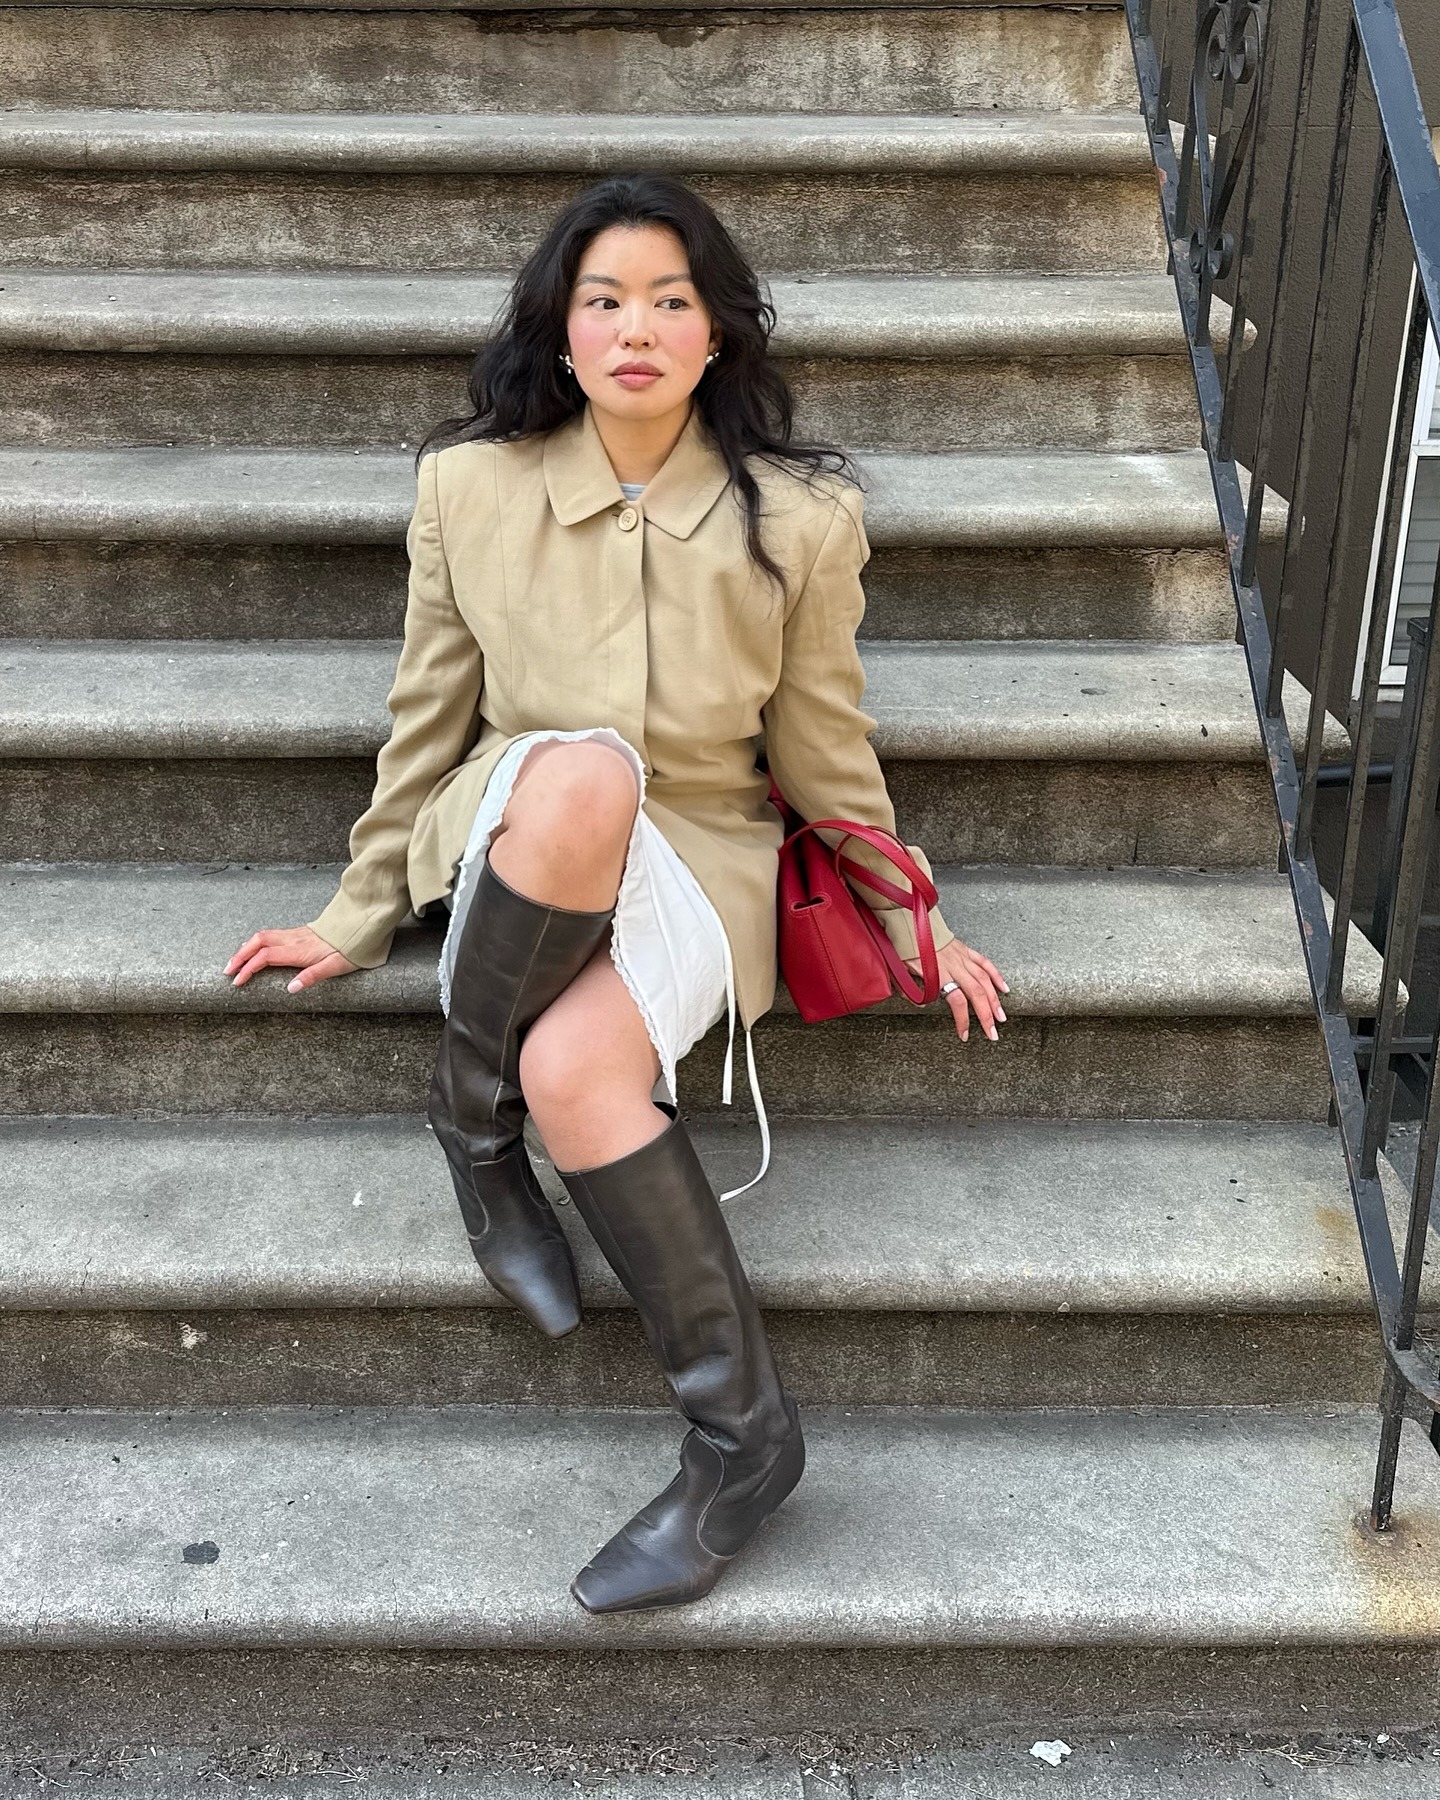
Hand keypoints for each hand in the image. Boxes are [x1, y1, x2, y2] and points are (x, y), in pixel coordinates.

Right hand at [224, 925, 357, 993]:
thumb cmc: (350, 950)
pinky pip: (270, 934)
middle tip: (227, 971)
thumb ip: (312, 977)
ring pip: (262, 936)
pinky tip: (253, 949)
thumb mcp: (335, 967)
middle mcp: (293, 939)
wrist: (360, 928)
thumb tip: (290, 988)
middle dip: (239, 956)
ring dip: (245, 947)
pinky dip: (256, 942)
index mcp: (300, 950)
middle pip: (257, 942)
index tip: (237, 982)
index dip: (248, 968)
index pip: (265, 957)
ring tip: (234, 961)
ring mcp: (295, 933)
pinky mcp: (298, 932)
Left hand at [906, 938, 1007, 1042]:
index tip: (965, 1034)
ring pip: (984, 979)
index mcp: (938, 972)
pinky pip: (984, 962)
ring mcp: (961, 956)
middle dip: (986, 1015)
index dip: (963, 1019)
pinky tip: (1004, 988)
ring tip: (1001, 1017)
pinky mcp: (965, 949)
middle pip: (976, 992)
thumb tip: (922, 1004)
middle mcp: (954, 964)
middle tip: (992, 1033)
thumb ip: (910, 990)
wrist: (908, 922)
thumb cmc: (904, 947)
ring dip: (995, 1000)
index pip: (957, 1000)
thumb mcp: (901, 972)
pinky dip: (996, 975)